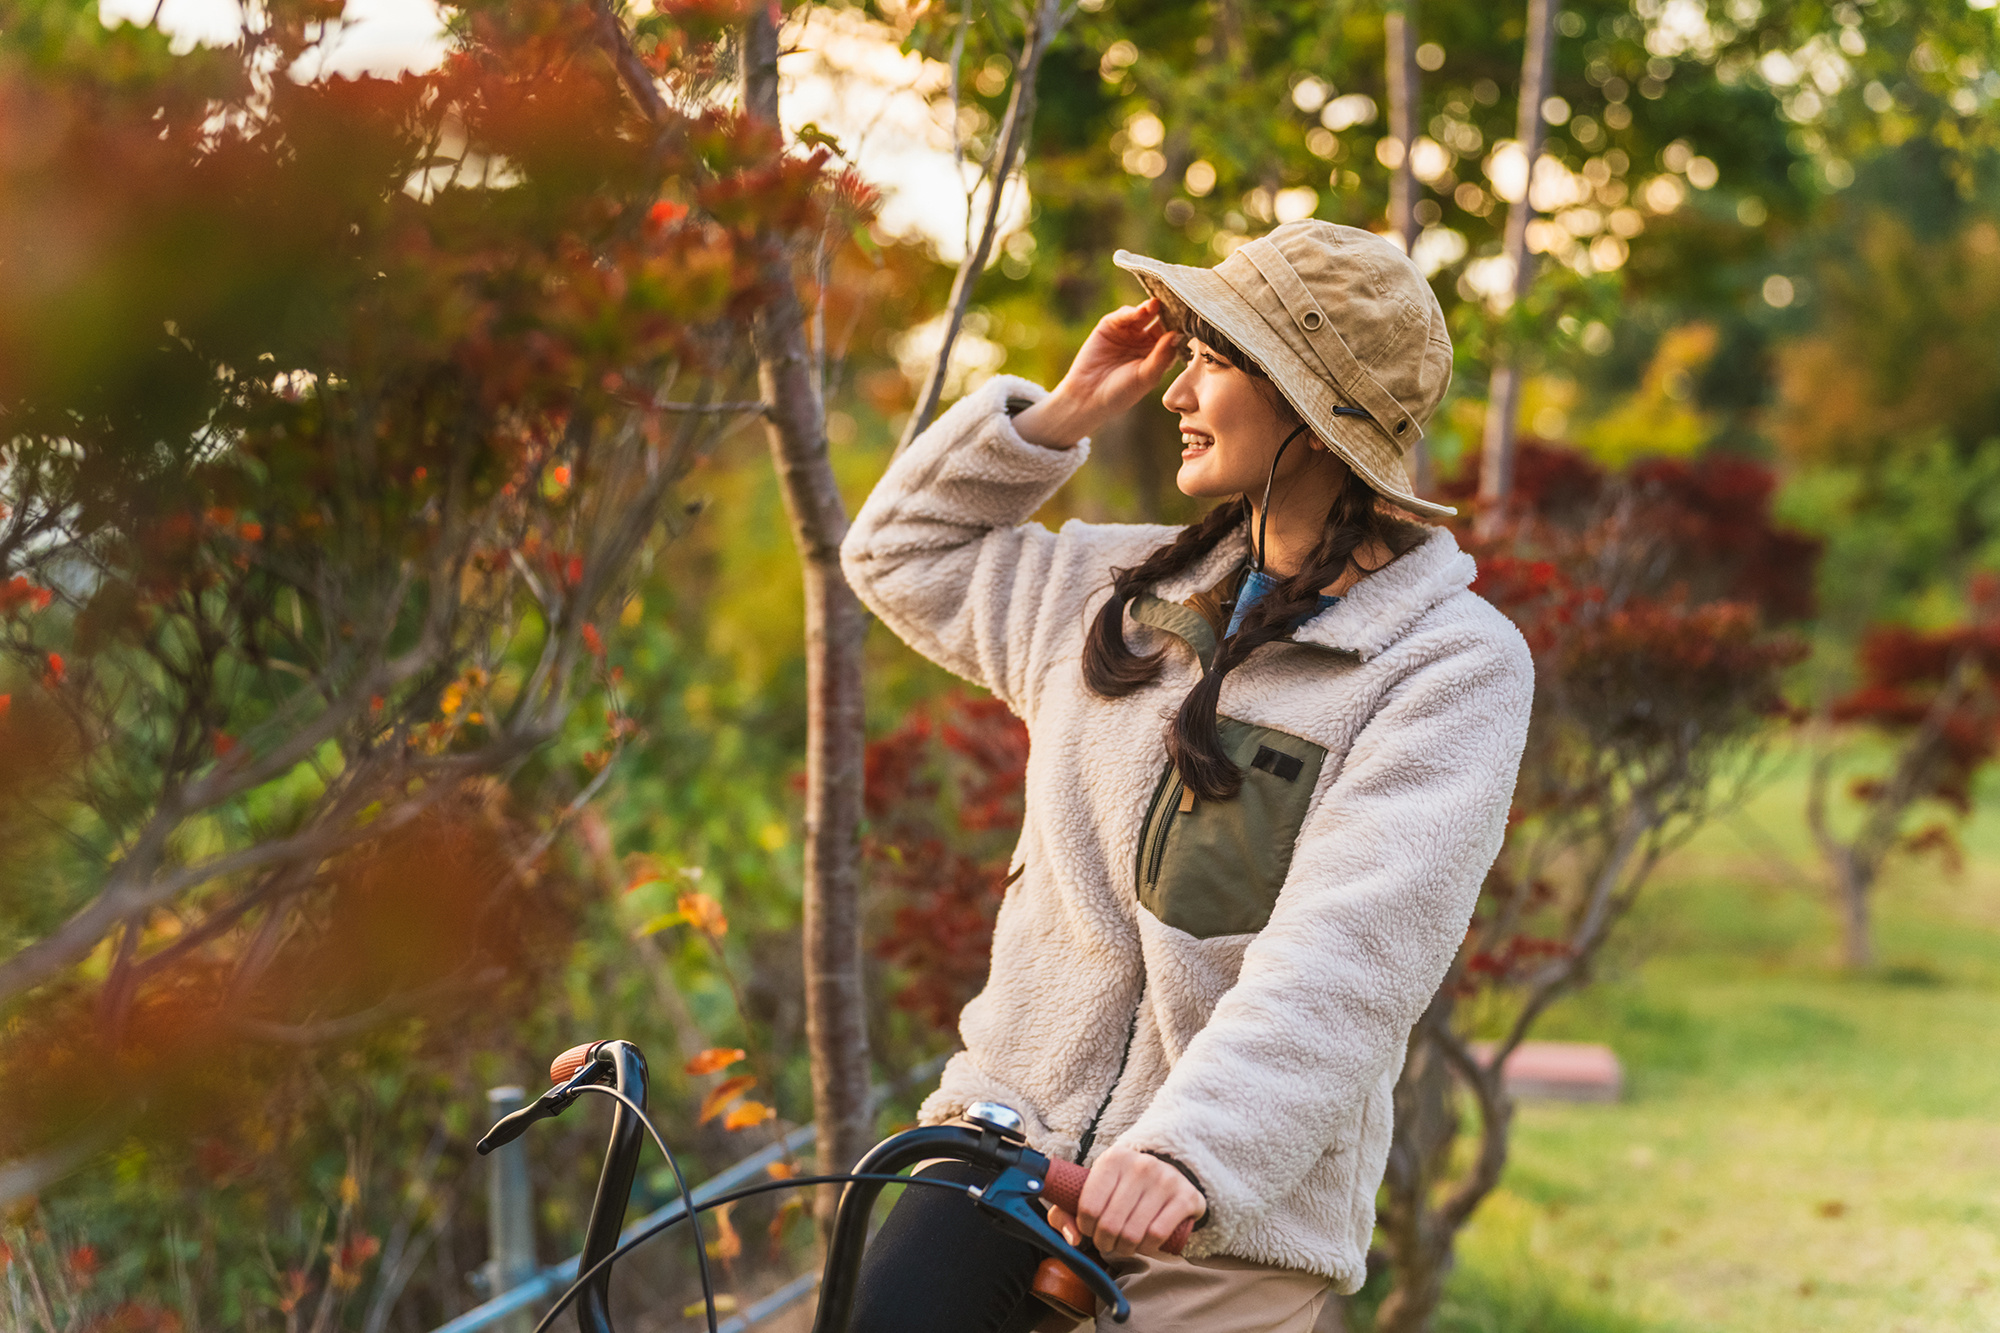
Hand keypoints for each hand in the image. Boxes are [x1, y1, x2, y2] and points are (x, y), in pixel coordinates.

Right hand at [1015, 299, 1181, 448]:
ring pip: (1144, 314)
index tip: (1192, 319)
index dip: (1181, 328)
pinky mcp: (1110, 326)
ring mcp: (1128, 332)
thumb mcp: (1146, 376)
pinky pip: (1125, 315)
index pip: (1173, 336)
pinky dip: (1132, 312)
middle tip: (1177, 302)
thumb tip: (1176, 334)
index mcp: (1158, 355)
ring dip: (1151, 308)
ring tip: (1156, 305)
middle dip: (1168, 313)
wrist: (1087, 396)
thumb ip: (1162, 356)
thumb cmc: (1121, 392)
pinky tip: (1140, 312)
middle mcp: (1145, 341)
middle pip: (1161, 321)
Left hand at [1044, 1146, 1203, 1259]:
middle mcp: (1140, 1165)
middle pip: (1110, 1223)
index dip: (1085, 1227)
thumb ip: (1067, 1212)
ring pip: (1133, 1233)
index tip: (1090, 1230)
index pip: (1089, 1206)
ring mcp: (1165, 1180)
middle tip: (1107, 1242)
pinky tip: (1143, 1245)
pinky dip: (1146, 1248)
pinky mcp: (1185, 1197)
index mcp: (1112, 1159)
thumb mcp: (1094, 1186)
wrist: (1169, 1168)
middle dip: (1104, 1242)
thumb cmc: (1123, 1184)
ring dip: (1125, 1249)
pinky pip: (1157, 1235)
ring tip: (1123, 1245)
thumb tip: (1073, 1238)